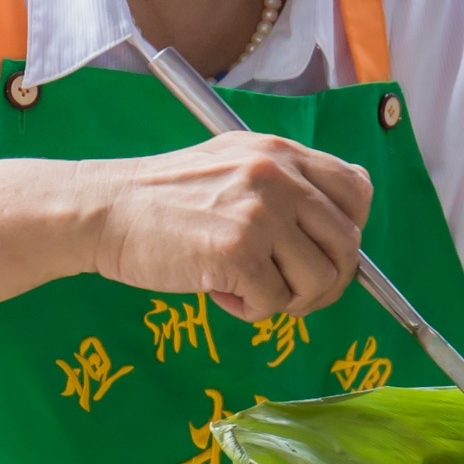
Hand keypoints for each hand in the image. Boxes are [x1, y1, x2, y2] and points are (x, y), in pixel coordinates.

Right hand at [87, 134, 372, 319]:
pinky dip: (251, 311)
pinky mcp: (239, 253)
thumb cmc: (164, 198)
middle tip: (290, 291)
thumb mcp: (233, 164)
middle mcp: (279, 176)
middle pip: (347, 244)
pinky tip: (219, 292)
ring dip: (290, 300)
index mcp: (281, 152)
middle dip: (326, 281)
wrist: (106, 210)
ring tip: (251, 290)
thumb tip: (339, 230)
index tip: (321, 252)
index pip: (357, 191)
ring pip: (320, 280)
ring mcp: (261, 214)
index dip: (348, 231)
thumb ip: (284, 183)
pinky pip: (275, 304)